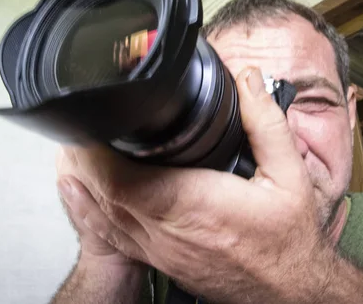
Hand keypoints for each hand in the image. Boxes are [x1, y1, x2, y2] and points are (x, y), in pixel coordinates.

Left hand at [59, 68, 335, 302]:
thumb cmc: (287, 241)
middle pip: (103, 191)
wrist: (287, 291)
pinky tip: (75, 191)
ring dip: (80, 179)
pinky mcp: (157, 259)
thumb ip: (266, 124)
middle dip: (83, 155)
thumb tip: (247, 81)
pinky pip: (109, 234)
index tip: (89, 118)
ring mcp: (158, 250)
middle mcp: (168, 232)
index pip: (123, 179)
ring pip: (100, 214)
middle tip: (77, 120)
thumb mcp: (291, 175)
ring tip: (71, 146)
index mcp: (196, 206)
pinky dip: (86, 209)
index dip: (94, 150)